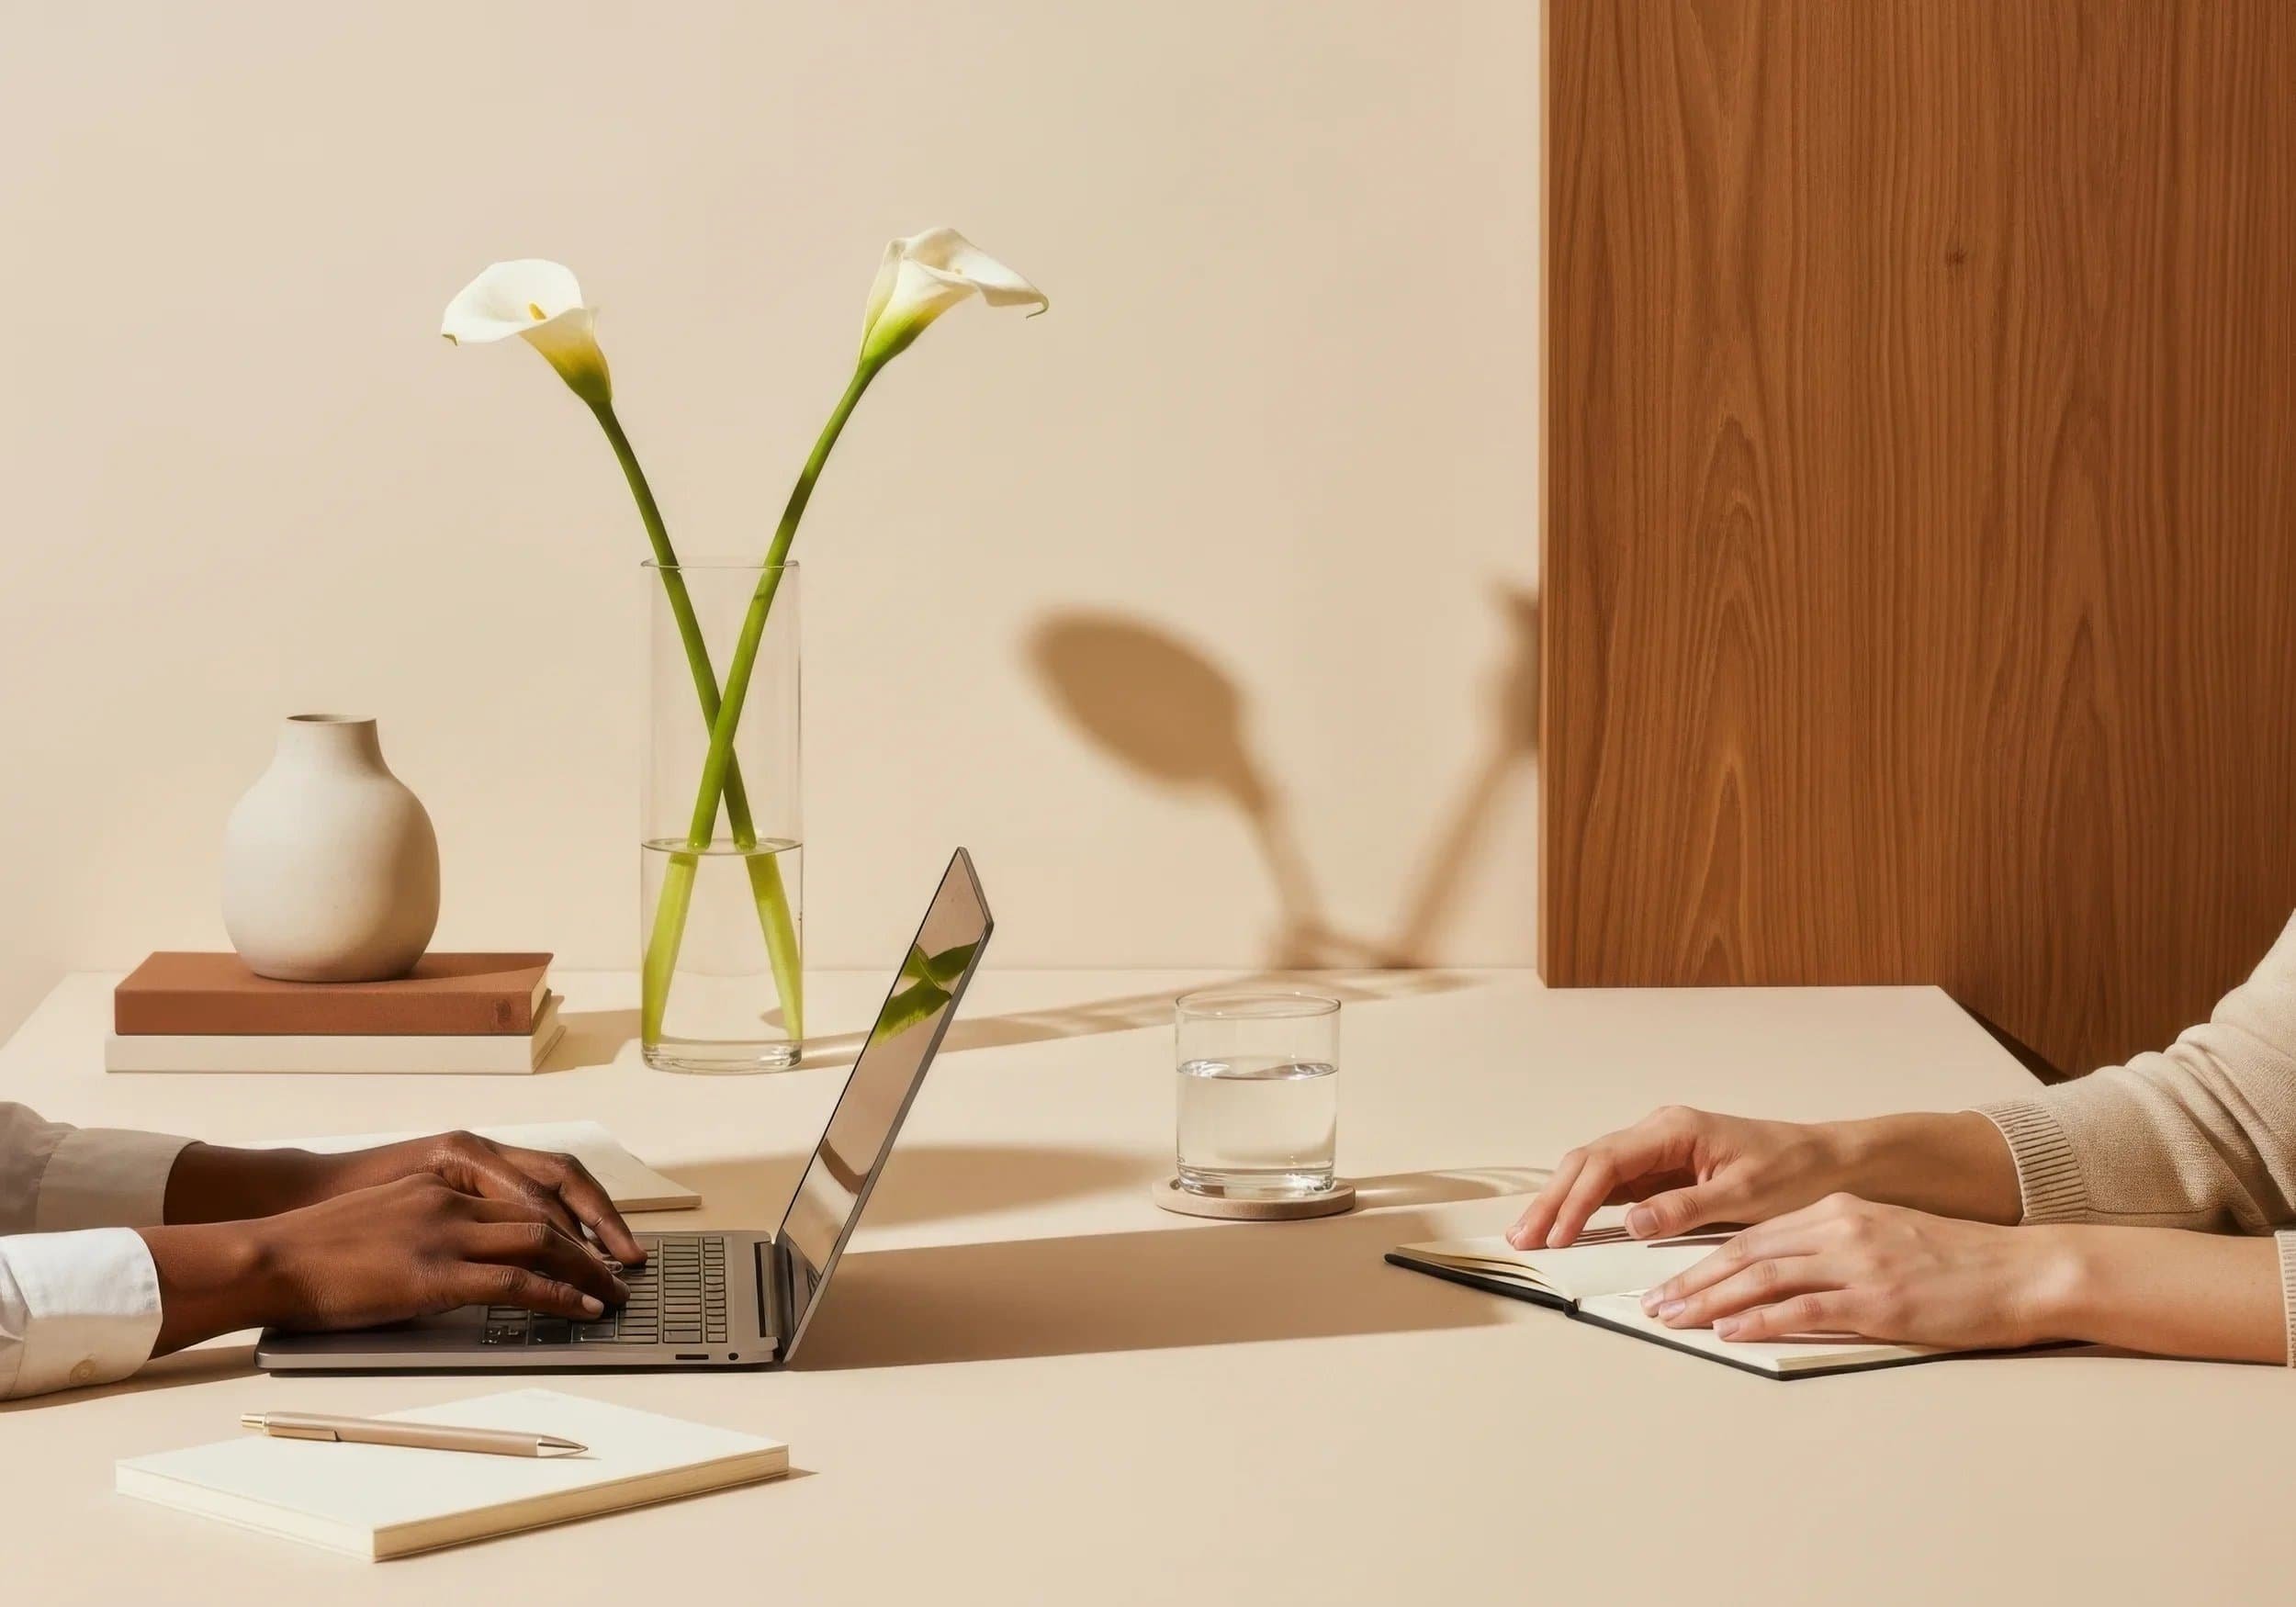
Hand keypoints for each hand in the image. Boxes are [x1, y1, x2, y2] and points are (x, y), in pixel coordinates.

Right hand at [167, 1130, 644, 1263]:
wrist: (270, 1257)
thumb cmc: (316, 1250)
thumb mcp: (386, 1222)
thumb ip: (431, 1229)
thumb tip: (466, 1260)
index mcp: (441, 1187)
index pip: (526, 1194)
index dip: (570, 1218)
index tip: (596, 1241)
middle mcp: (452, 1203)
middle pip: (546, 1214)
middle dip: (593, 1244)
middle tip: (621, 1269)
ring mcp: (445, 1236)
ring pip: (541, 1243)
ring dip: (586, 1271)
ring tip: (612, 1295)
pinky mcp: (434, 1275)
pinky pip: (515, 1282)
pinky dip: (557, 1296)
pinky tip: (579, 1309)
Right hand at [1509, 1106, 1850, 1247]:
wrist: (1828, 1161)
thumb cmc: (1794, 1172)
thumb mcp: (1743, 1195)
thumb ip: (1683, 1207)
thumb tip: (1630, 1223)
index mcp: (1673, 1130)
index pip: (1606, 1163)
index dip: (1574, 1200)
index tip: (1556, 1235)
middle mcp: (1658, 1133)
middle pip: (1587, 1163)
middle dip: (1551, 1200)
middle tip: (1522, 1237)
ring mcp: (1658, 1150)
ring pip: (1594, 1172)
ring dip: (1562, 1201)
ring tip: (1532, 1234)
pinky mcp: (1664, 1170)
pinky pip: (1614, 1185)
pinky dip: (1586, 1205)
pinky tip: (1568, 1225)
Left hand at [1637, 1194, 2074, 1348]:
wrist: (2024, 1270)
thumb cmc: (1960, 1263)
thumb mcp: (1886, 1237)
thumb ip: (1836, 1248)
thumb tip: (1787, 1276)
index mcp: (1837, 1212)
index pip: (1752, 1235)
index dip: (1703, 1258)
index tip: (1668, 1280)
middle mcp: (1839, 1228)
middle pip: (1745, 1253)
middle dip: (1691, 1279)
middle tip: (1652, 1303)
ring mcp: (1858, 1263)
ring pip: (1764, 1278)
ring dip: (1710, 1300)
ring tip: (1673, 1318)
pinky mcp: (1879, 1300)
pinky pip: (1805, 1308)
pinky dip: (1760, 1320)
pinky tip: (1730, 1331)